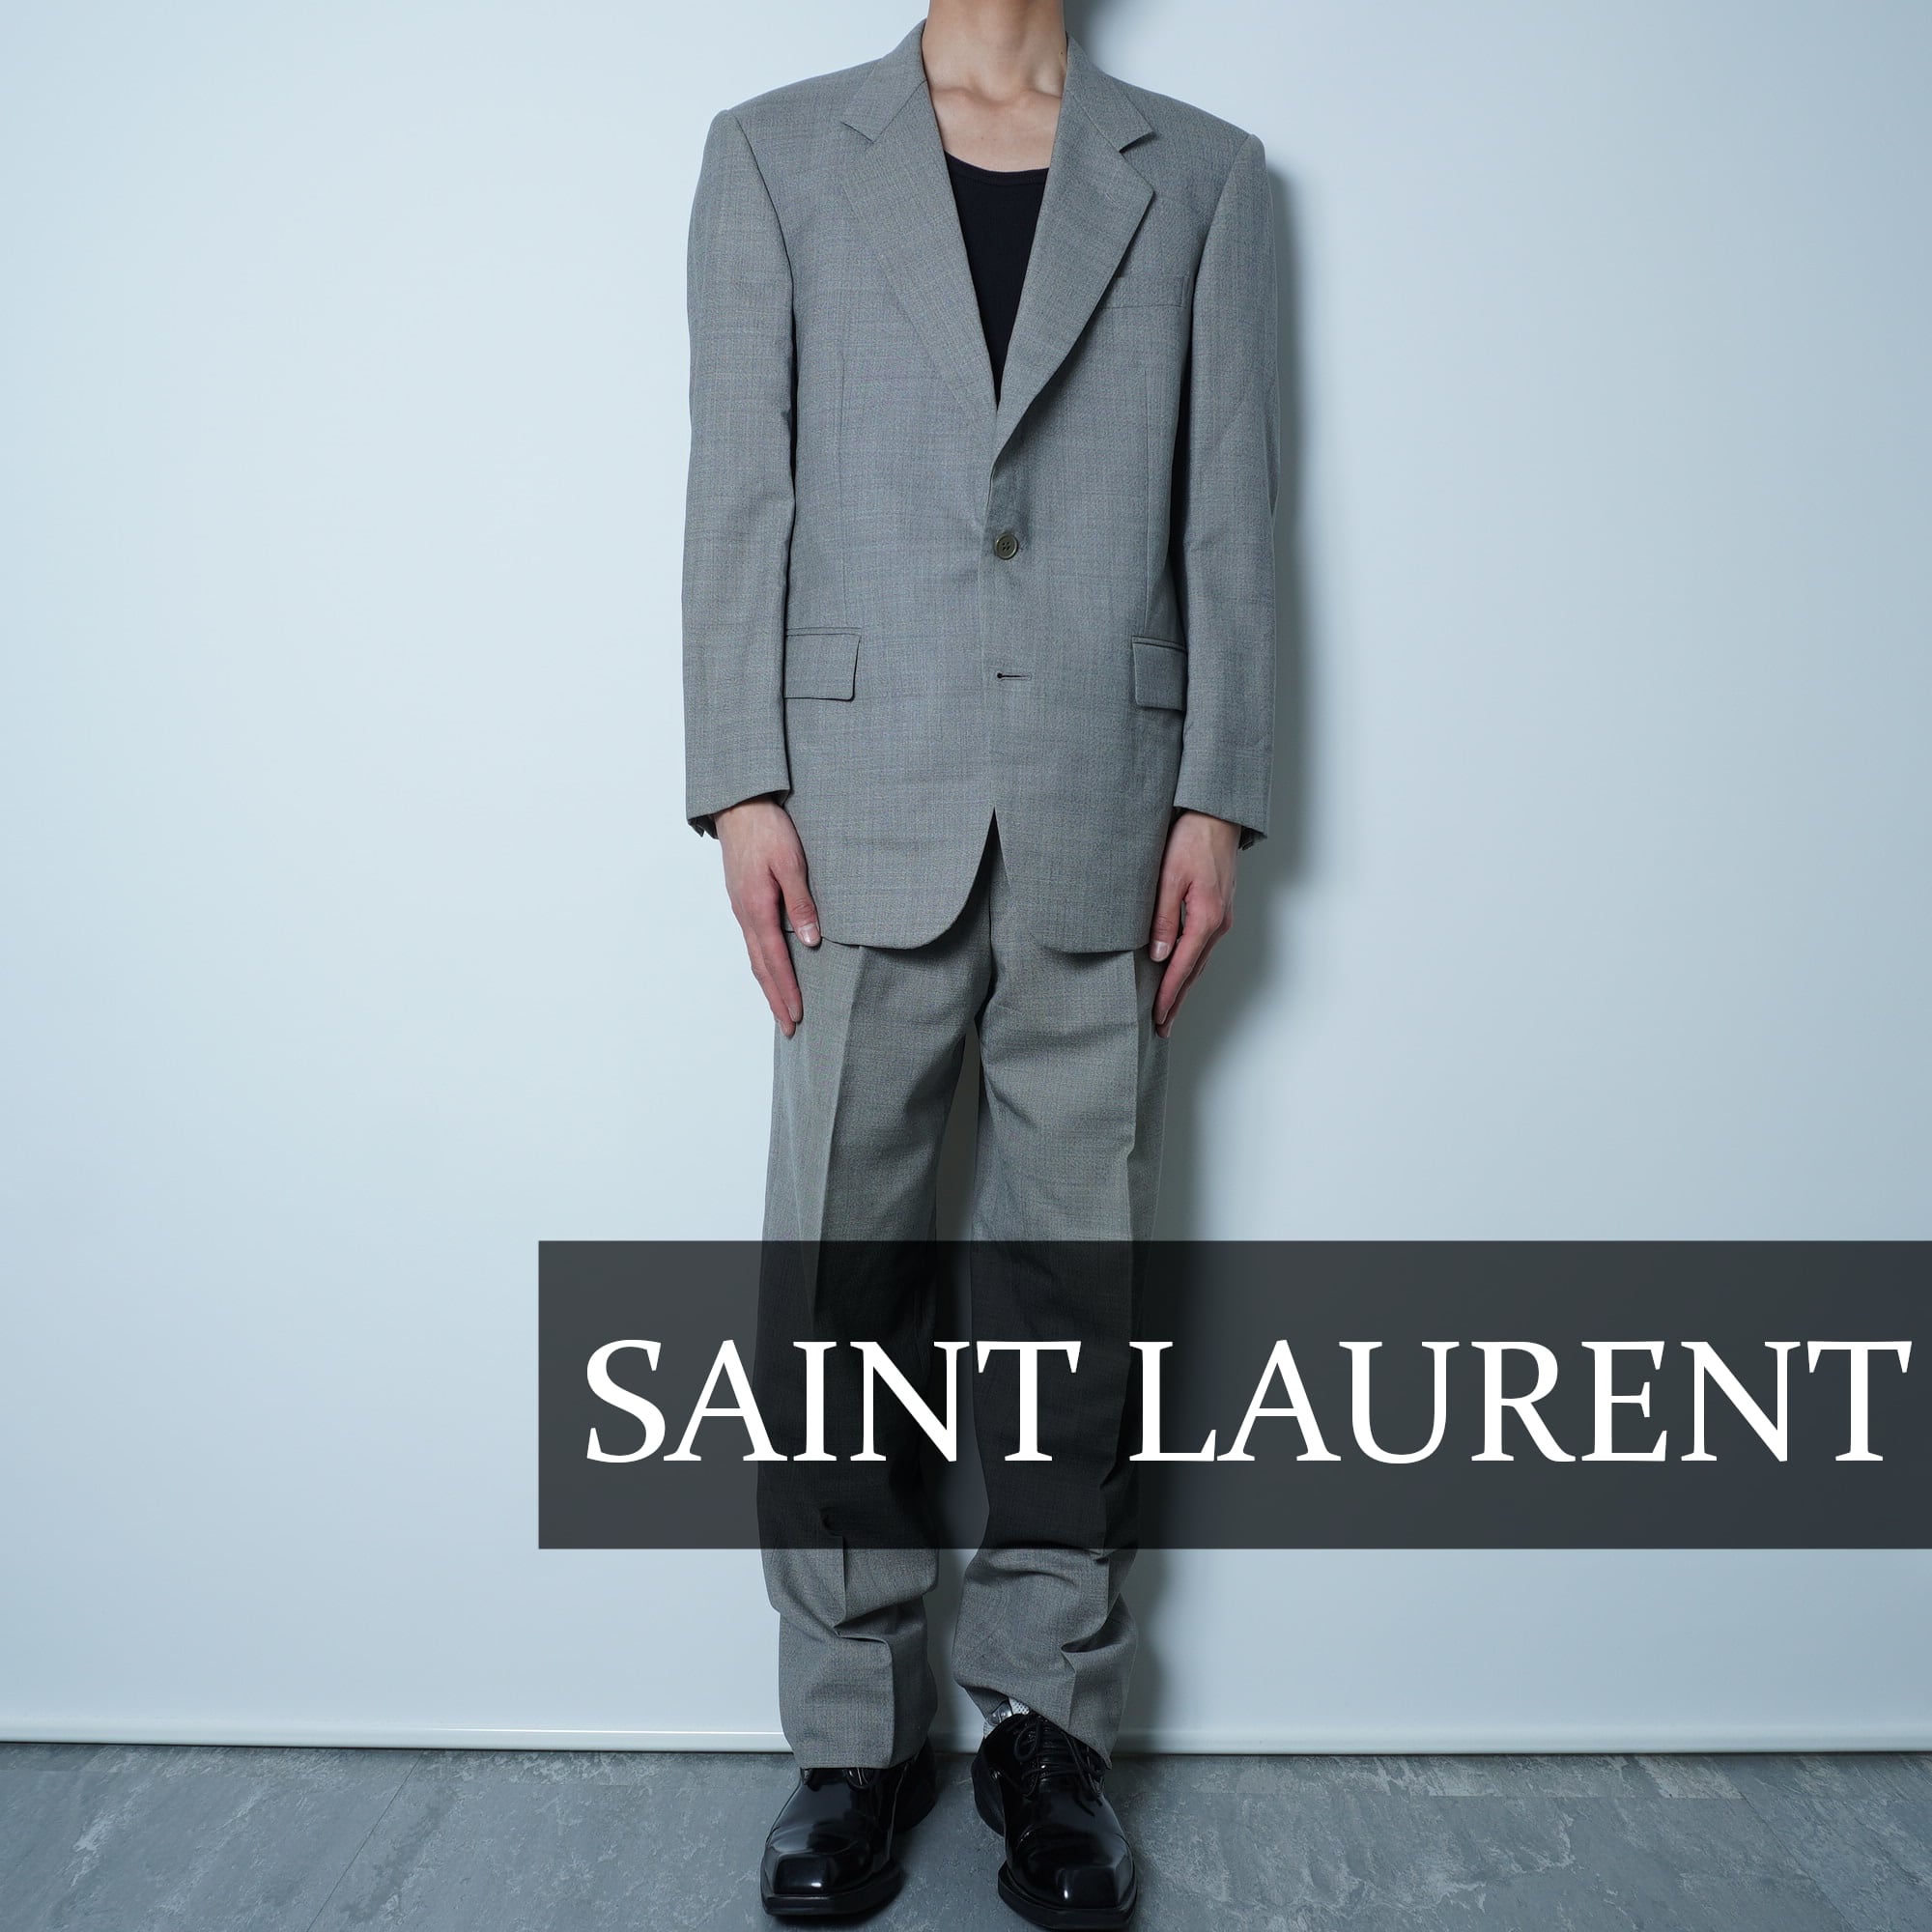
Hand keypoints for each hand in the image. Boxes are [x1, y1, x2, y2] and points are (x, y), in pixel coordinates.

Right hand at [716, 796, 819, 1036]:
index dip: (787, 991)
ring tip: (780, 1008)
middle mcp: (745, 915)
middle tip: (789, 1028)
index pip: (775, 961)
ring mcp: (741, 909)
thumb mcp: (791, 863)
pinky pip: (753, 942)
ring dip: (768, 985)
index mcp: (757, 909)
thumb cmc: (768, 830)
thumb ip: (801, 902)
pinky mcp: (743, 901)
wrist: (739, 806)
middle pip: (761, 967)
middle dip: (775, 999)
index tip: (797, 1016)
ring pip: (755, 957)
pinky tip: (770, 969)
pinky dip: (763, 964)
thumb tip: (810, 940)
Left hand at [1149, 810, 1239, 1037]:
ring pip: (1200, 961)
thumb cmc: (1190, 840)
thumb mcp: (1169, 878)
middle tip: (1162, 1028)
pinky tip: (1181, 973)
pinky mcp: (1218, 909)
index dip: (1169, 995)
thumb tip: (1158, 956)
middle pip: (1194, 972)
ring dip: (1185, 987)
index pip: (1183, 967)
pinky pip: (1203, 947)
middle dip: (1177, 1001)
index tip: (1157, 1017)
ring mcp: (1221, 917)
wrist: (1217, 815)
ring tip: (1169, 1010)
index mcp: (1206, 918)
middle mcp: (1218, 923)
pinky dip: (1191, 966)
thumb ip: (1163, 918)